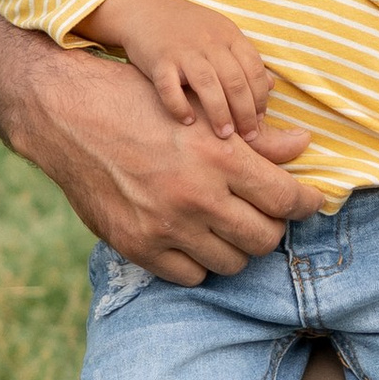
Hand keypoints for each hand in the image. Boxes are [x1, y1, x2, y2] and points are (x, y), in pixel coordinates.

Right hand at [3, 34, 312, 285]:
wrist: (70, 116)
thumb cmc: (140, 104)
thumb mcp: (201, 112)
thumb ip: (257, 139)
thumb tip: (305, 143)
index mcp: (218, 157)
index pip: (285, 198)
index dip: (306, 203)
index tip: (309, 202)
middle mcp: (196, 196)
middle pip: (265, 238)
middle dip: (271, 227)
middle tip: (263, 213)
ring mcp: (166, 226)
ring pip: (232, 261)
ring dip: (236, 245)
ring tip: (227, 224)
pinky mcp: (138, 246)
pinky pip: (192, 275)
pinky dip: (200, 260)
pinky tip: (193, 237)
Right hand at [87, 0, 276, 139]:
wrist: (143, 8)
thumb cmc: (186, 27)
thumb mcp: (221, 34)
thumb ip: (244, 59)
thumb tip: (271, 86)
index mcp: (228, 35)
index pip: (254, 69)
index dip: (260, 97)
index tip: (261, 119)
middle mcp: (209, 42)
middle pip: (235, 81)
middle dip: (245, 113)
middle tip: (250, 136)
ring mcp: (183, 50)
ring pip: (208, 85)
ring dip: (219, 113)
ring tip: (226, 135)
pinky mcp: (159, 59)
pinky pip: (170, 87)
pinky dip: (179, 106)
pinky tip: (188, 121)